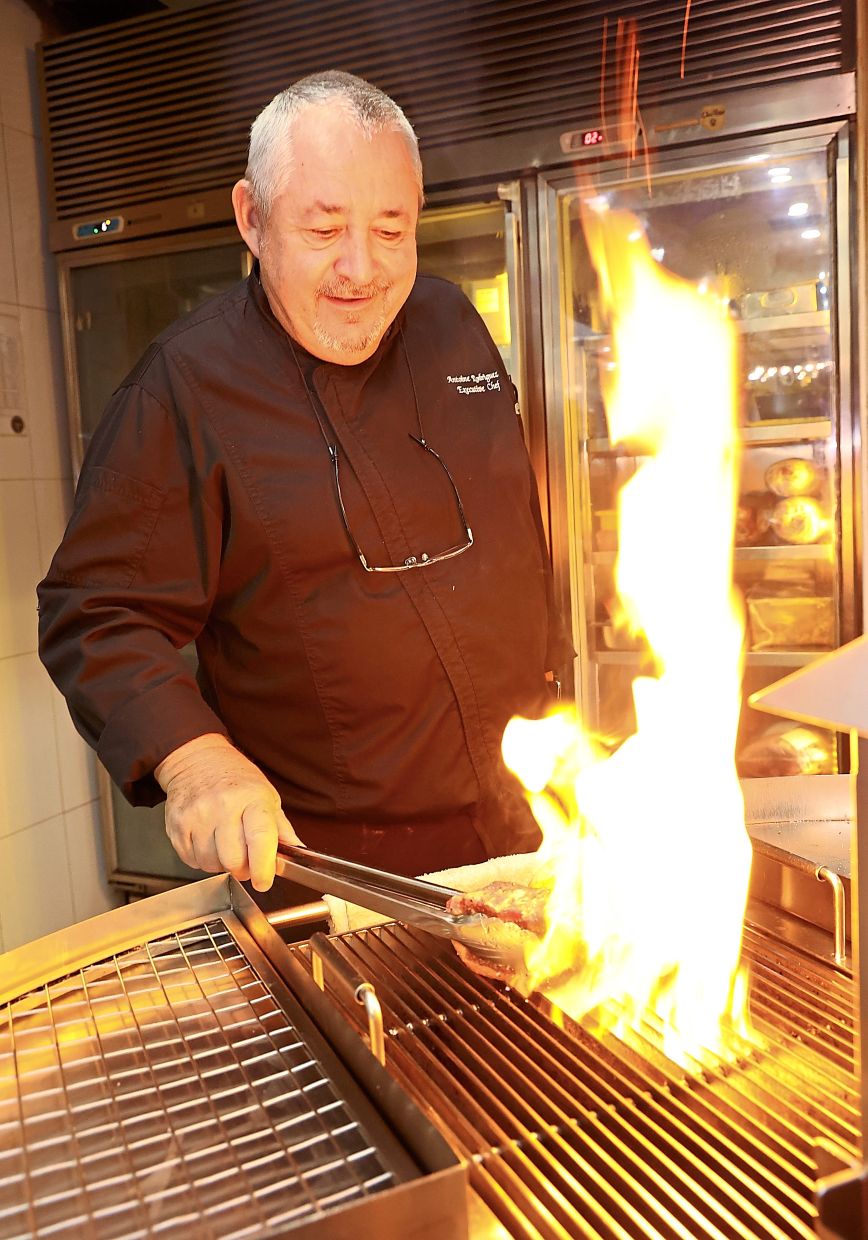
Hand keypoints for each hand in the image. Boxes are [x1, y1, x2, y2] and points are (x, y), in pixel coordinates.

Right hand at [155, 734, 301, 889]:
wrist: (196, 759)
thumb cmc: (236, 779)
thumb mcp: (266, 796)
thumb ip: (281, 828)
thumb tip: (298, 852)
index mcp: (252, 798)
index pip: (259, 837)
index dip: (263, 866)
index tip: (264, 881)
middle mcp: (222, 806)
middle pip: (233, 860)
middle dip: (243, 868)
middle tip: (246, 860)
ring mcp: (196, 815)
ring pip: (211, 864)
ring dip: (221, 864)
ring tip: (225, 844)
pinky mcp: (177, 825)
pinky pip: (192, 861)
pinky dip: (203, 859)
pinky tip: (208, 841)